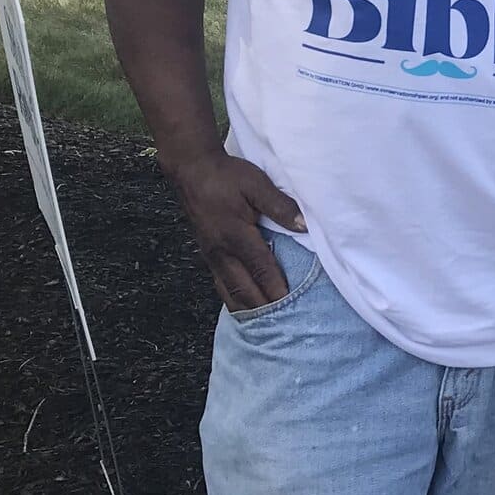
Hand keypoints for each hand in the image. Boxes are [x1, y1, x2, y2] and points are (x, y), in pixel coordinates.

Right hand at [165, 149, 304, 313]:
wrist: (191, 169)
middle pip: (244, 289)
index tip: (292, 307)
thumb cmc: (225, 176)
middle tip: (283, 325)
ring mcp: (212, 255)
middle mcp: (222, 252)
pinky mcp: (207, 254)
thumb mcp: (256, 184)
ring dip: (247, 308)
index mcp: (236, 236)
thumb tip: (303, 226)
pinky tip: (244, 305)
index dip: (277, 290)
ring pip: (230, 291)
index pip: (261, 270)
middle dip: (263, 308)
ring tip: (265, 325)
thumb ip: (281, 206)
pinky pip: (221, 283)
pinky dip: (234, 298)